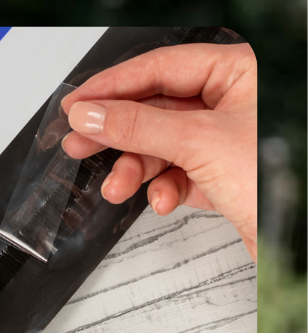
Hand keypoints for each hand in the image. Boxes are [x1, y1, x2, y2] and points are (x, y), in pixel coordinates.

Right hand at [61, 42, 257, 261]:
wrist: (294, 235)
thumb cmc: (275, 178)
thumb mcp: (198, 142)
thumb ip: (139, 126)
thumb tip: (93, 114)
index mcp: (239, 71)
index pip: (163, 67)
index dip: (114, 86)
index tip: (77, 104)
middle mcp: (233, 100)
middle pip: (157, 109)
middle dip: (119, 134)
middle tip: (80, 143)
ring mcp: (226, 138)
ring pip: (162, 146)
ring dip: (135, 171)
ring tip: (117, 187)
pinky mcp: (221, 173)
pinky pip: (177, 174)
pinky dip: (162, 189)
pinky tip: (162, 199)